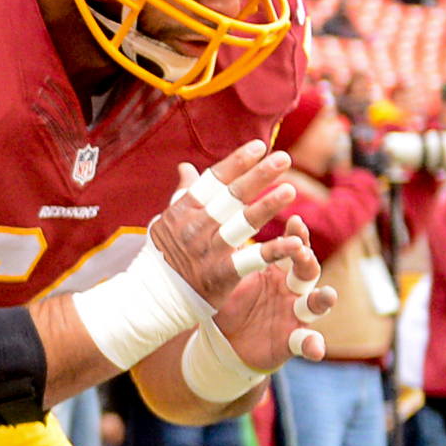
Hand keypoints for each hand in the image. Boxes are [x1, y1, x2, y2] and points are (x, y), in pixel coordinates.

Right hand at [147, 141, 309, 308]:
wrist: (150, 299)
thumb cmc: (161, 257)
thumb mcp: (166, 222)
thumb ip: (182, 194)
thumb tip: (186, 166)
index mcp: (183, 211)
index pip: (213, 181)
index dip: (237, 163)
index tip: (259, 147)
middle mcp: (196, 227)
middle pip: (231, 197)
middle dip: (258, 176)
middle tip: (284, 158)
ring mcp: (209, 251)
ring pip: (243, 224)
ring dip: (268, 206)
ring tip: (291, 189)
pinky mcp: (221, 274)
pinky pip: (251, 260)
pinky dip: (274, 252)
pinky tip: (295, 243)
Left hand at [207, 215, 328, 371]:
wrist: (224, 343)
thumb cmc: (229, 303)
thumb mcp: (227, 277)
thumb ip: (229, 251)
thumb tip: (217, 215)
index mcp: (276, 270)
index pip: (290, 248)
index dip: (295, 235)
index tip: (296, 220)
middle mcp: (291, 290)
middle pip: (306, 270)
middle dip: (307, 260)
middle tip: (302, 251)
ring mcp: (295, 315)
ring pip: (314, 304)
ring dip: (322, 300)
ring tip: (328, 295)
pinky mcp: (293, 340)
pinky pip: (306, 342)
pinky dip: (314, 345)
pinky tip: (317, 350)